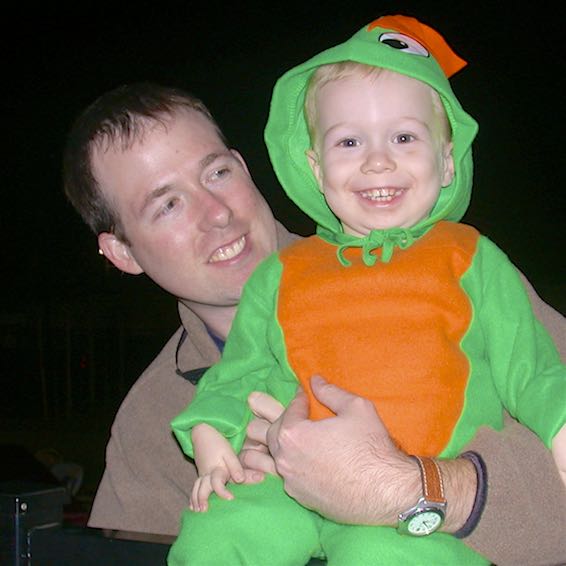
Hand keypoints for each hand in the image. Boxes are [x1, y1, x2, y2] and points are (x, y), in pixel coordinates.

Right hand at [191, 423, 255, 511]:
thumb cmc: (218, 443)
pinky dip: (193, 497)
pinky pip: (195, 487)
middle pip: (202, 488)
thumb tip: (240, 481)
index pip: (217, 482)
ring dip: (196, 500)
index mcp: (216, 469)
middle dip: (202, 500)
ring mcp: (201, 475)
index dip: (223, 491)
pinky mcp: (200, 475)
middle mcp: (207, 474)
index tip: (230, 499)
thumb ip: (235, 466)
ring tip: (197, 512)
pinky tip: (192, 506)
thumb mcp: (229, 452)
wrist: (202, 433)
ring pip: (196, 489)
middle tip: (204, 511)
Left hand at [248, 375, 417, 524]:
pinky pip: (285, 476)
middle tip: (298, 415)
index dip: (299, 398)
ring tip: (290, 438)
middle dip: (282, 419)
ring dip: (277, 445)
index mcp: (293, 434)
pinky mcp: (300, 497)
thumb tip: (314, 380)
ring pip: (269, 457)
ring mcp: (290, 481)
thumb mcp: (356, 408)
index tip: (306, 395)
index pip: (289, 408)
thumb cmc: (371, 447)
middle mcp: (285, 459)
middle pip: (267, 432)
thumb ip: (330, 391)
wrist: (386, 492)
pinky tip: (304, 462)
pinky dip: (290, 465)